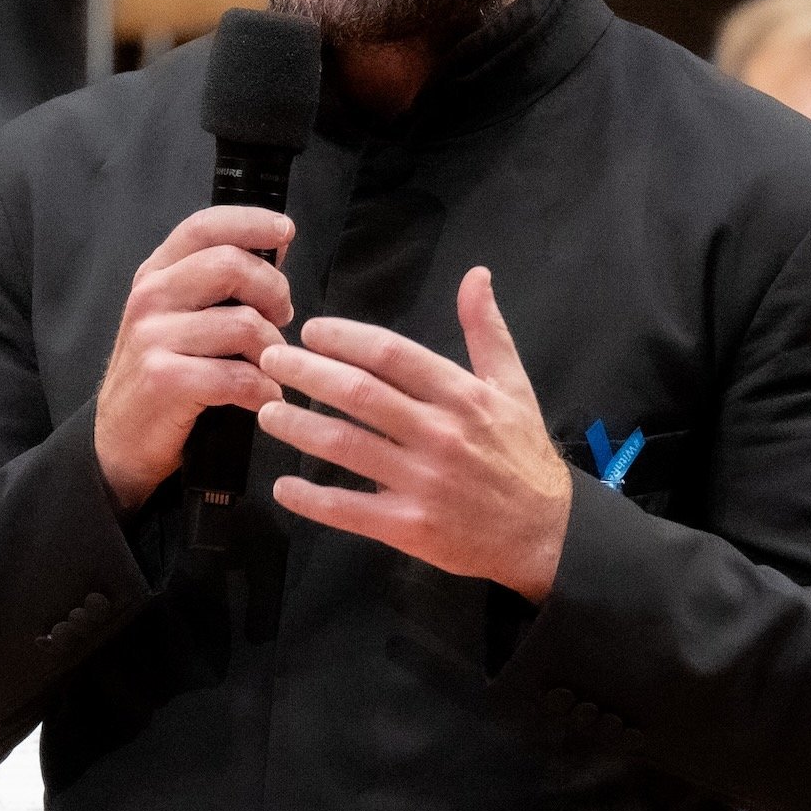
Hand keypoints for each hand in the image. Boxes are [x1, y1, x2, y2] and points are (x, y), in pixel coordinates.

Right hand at [94, 201, 296, 510]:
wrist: (120, 439)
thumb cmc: (164, 372)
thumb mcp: (181, 316)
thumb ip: (223, 280)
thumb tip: (277, 244)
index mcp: (156, 273)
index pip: (205, 226)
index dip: (251, 222)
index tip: (285, 231)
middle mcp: (150, 297)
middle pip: (232, 266)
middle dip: (275, 292)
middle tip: (282, 319)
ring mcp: (152, 337)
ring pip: (244, 325)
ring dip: (274, 351)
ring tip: (270, 368)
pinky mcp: (163, 379)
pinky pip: (238, 377)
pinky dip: (264, 391)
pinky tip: (264, 398)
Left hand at [258, 265, 574, 601]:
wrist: (544, 535)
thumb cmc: (523, 456)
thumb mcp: (514, 388)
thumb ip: (488, 331)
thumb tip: (476, 275)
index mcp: (462, 395)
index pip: (393, 355)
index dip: (346, 338)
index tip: (311, 330)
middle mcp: (440, 434)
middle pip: (360, 395)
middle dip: (308, 373)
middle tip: (270, 359)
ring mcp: (423, 482)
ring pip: (348, 447)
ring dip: (300, 428)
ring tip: (266, 411)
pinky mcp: (411, 527)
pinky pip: (351, 510)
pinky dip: (313, 499)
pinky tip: (284, 487)